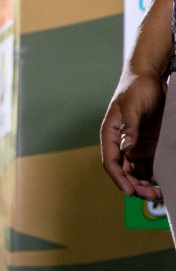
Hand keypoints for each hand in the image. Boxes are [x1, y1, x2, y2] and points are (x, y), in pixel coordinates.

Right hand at [102, 71, 166, 202]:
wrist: (150, 78)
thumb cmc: (136, 88)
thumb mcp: (132, 106)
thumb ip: (129, 128)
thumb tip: (125, 149)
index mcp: (111, 133)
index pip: (111, 160)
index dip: (119, 178)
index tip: (130, 191)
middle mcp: (121, 143)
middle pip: (125, 171)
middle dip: (135, 186)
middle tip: (151, 196)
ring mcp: (135, 146)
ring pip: (137, 172)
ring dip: (145, 185)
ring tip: (159, 194)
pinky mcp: (149, 146)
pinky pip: (150, 167)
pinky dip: (154, 177)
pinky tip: (163, 184)